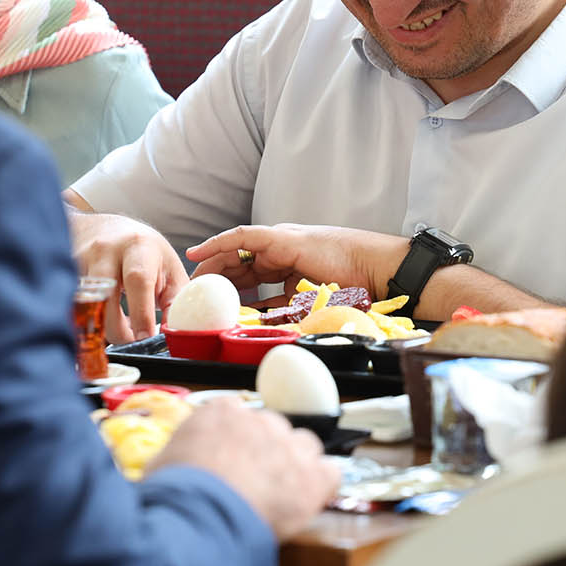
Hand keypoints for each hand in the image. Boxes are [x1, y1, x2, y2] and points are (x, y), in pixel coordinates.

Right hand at [65, 202, 187, 341]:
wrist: (107, 230)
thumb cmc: (144, 253)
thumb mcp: (169, 269)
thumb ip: (175, 301)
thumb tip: (171, 334)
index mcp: (138, 247)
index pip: (138, 280)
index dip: (141, 313)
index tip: (144, 338)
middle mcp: (106, 250)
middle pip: (105, 296)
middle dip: (117, 329)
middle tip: (132, 340)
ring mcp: (80, 260)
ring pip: (84, 304)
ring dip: (99, 327)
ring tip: (118, 329)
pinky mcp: (64, 273)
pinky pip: (71, 306)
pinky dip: (85, 321)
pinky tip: (99, 321)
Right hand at [148, 398, 338, 538]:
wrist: (198, 513)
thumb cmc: (175, 492)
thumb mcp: (162, 463)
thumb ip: (179, 453)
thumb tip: (175, 464)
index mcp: (221, 412)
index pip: (237, 417)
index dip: (237, 442)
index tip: (233, 458)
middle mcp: (259, 420)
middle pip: (272, 430)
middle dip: (265, 453)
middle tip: (252, 481)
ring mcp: (288, 445)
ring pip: (304, 446)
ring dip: (295, 465)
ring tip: (279, 491)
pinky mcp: (312, 475)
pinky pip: (330, 472)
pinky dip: (322, 486)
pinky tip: (308, 498)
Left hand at [186, 223, 405, 297]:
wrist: (373, 269)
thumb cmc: (351, 288)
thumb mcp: (310, 304)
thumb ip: (287, 311)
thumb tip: (265, 328)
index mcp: (288, 267)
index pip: (250, 275)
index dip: (229, 285)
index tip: (210, 299)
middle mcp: (281, 253)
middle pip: (239, 263)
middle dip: (215, 276)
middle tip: (194, 292)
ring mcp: (281, 243)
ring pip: (236, 249)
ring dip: (212, 262)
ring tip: (192, 275)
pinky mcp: (282, 238)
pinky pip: (242, 237)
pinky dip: (219, 243)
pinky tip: (200, 253)